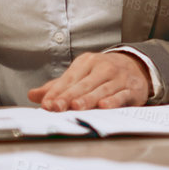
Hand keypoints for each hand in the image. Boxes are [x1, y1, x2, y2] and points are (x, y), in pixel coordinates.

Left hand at [28, 51, 151, 110]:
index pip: (69, 78)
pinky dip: (113, 100)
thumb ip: (57, 87)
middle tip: (57, 107)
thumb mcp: (80, 75)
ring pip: (101, 89)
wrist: (136, 66)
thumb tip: (32, 95)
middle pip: (84, 84)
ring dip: (89, 98)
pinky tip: (104, 106)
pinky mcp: (132, 89)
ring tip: (77, 106)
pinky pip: (121, 95)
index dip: (57, 92)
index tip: (46, 104)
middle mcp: (103, 67)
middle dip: (69, 96)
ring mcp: (119, 77)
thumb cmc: (102, 74)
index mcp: (87, 62)